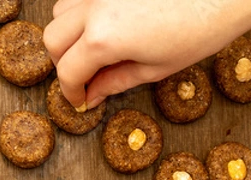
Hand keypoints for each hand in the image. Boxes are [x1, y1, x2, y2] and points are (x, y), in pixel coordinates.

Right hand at [43, 0, 250, 108]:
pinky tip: (103, 27)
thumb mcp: (156, 67)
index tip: (80, 100)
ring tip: (95, 53)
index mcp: (103, 39)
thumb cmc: (199, 32)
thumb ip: (117, 80)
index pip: (67, 70)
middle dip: (63, 65)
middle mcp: (92, 9)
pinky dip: (81, 14)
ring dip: (68, 35)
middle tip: (85, 80)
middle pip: (52, 39)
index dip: (70, 91)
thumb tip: (94, 94)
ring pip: (60, 12)